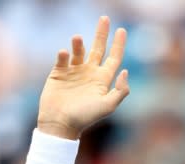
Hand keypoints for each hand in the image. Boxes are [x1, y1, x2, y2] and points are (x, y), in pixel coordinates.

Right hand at [37, 16, 129, 139]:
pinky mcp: (58, 73)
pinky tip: (65, 53)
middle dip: (102, 34)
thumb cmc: (85, 118)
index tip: (122, 30)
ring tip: (77, 37)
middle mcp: (89, 73)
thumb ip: (120, 91)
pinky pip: (62, 59)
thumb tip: (125, 71)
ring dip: (79, 44)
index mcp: (102, 80)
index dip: (119, 45)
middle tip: (104, 18)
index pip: (113, 58)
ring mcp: (74, 72)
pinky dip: (64, 54)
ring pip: (79, 51)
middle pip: (98, 49)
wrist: (60, 124)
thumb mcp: (107, 107)